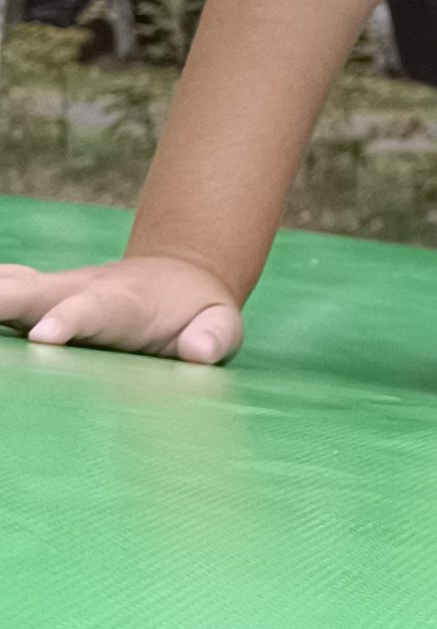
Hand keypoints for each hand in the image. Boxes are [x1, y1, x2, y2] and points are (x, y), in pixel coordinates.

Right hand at [0, 252, 243, 365]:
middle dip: (3, 301)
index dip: (68, 321)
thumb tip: (196, 351)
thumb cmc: (199, 313)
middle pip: (33, 293)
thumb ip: (214, 337)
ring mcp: (53, 290)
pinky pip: (2, 290)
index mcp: (123, 303)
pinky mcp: (36, 299)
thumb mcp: (222, 325)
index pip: (93, 310)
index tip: (43, 338)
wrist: (179, 277)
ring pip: (9, 287)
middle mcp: (79, 289)